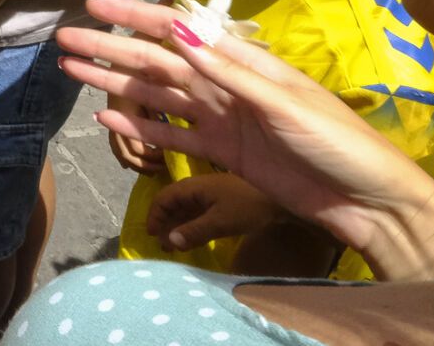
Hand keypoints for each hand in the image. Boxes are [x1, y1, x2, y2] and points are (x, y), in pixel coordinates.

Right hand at [56, 0, 433, 269]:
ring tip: (72, 72)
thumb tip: (177, 30)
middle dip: (109, 49)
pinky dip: (139, 125)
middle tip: (64, 41)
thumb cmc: (337, 142)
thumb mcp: (284, 103)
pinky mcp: (222, 153)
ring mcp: (221, 119)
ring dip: (114, 82)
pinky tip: (107, 115)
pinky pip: (171, 135)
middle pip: (156, 61)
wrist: (367, 202)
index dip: (134, 18)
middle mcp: (225, 84)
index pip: (178, 31)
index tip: (94, 7)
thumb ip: (228, 71)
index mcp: (243, 62)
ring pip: (156, 95)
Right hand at [147, 173, 284, 251]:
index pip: (163, 198)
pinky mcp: (222, 203)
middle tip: (163, 246)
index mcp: (193, 187)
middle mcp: (198, 188)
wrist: (282, 201)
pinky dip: (191, 225)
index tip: (151, 235)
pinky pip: (198, 212)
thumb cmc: (249, 207)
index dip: (154, 216)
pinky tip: (193, 238)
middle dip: (165, 223)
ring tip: (175, 246)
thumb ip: (194, 231)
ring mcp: (210, 195)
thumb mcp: (221, 222)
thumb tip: (168, 241)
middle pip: (172, 203)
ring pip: (186, 209)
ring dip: (178, 226)